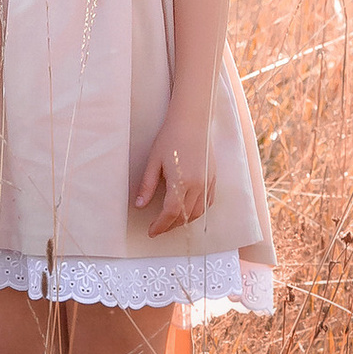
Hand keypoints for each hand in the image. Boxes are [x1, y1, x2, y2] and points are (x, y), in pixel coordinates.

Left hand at [133, 101, 218, 235]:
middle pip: (185, 216)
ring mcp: (208, 183)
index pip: (171, 213)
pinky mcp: (213, 179)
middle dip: (171, 225)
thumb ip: (147, 186)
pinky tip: (188, 210)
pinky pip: (208, 203)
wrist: (192, 122)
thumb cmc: (170, 138)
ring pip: (198, 213)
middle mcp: (198, 186)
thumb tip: (139, 206)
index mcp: (181, 182)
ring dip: (184, 220)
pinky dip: (198, 211)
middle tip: (159, 227)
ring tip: (171, 221)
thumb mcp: (154, 161)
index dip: (160, 225)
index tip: (152, 231)